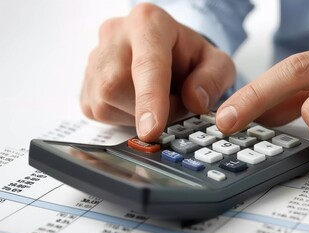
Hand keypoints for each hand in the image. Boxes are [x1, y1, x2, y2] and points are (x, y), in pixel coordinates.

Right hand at [81, 3, 234, 141]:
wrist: (169, 55)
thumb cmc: (191, 57)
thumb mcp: (217, 63)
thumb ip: (213, 79)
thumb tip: (194, 101)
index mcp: (149, 22)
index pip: (146, 63)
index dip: (149, 99)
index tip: (152, 129)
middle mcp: (115, 34)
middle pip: (118, 85)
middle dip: (150, 108)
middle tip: (174, 104)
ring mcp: (95, 58)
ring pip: (104, 103)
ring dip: (137, 115)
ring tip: (156, 100)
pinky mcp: (86, 84)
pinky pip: (99, 112)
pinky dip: (123, 118)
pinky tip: (137, 104)